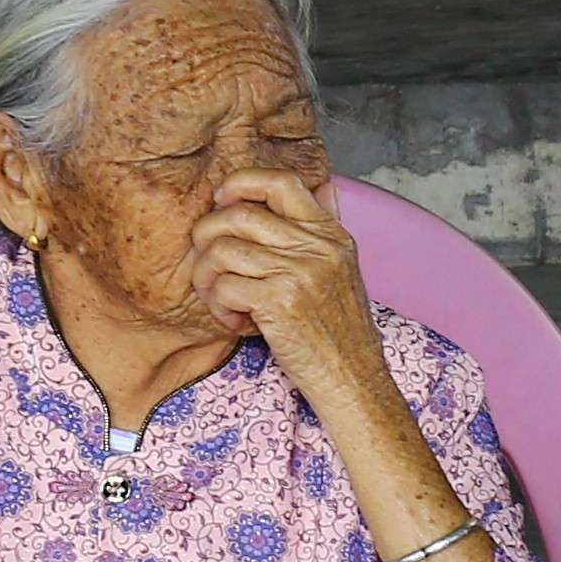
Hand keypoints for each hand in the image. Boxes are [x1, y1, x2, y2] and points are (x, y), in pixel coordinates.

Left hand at [182, 167, 378, 390]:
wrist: (354, 380)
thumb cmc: (342, 331)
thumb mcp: (344, 270)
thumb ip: (328, 227)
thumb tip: (325, 187)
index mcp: (331, 235)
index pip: (281, 181)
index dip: (241, 183)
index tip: (223, 201)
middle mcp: (318, 248)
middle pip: (237, 214)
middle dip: (206, 237)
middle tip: (209, 264)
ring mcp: (300, 274)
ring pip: (221, 250)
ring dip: (207, 277)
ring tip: (221, 299)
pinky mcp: (280, 303)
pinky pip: (223, 288)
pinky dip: (219, 308)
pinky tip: (237, 322)